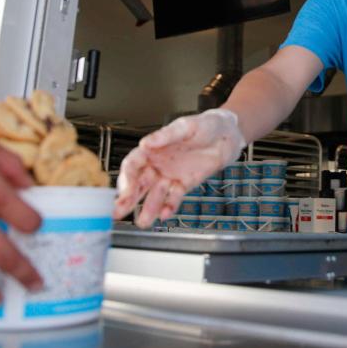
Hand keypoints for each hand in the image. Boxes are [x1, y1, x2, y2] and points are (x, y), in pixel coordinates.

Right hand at [114, 109, 245, 225]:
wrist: (227, 135)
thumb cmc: (205, 125)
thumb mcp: (186, 126)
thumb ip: (166, 136)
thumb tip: (145, 143)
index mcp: (153, 149)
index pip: (133, 164)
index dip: (127, 177)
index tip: (124, 190)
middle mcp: (158, 164)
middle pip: (139, 183)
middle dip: (128, 198)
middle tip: (119, 212)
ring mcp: (170, 176)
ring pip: (155, 194)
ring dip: (148, 208)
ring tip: (143, 222)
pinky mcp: (184, 184)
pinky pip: (174, 198)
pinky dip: (169, 207)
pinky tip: (164, 215)